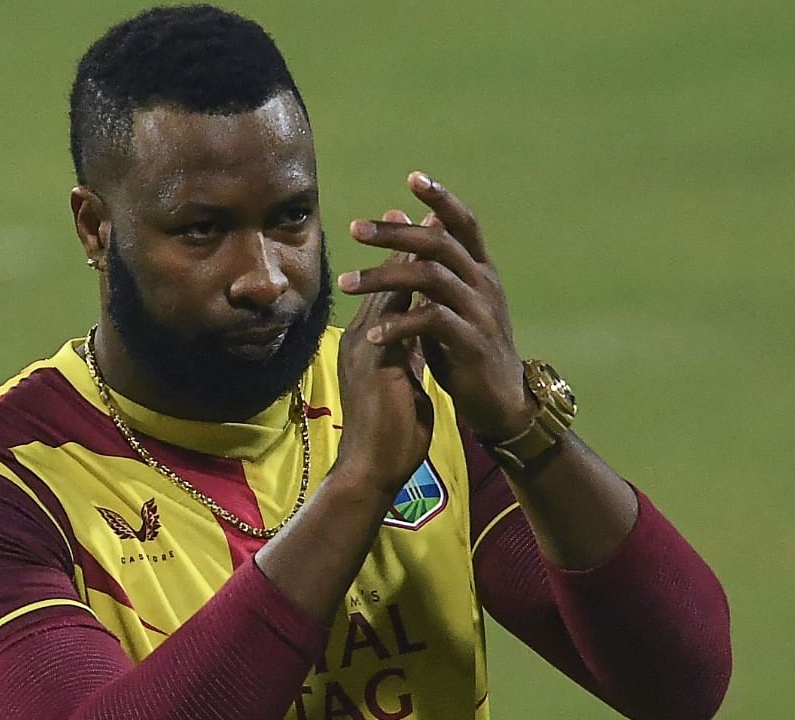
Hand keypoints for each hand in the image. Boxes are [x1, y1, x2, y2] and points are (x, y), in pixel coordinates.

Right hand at [335, 236, 434, 496]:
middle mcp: (362, 340)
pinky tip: (432, 272)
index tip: (419, 234)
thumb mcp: (400, 389)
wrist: (370, 471)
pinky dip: (413, 292)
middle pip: (386, 282)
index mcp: (369, 348)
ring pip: (389, 292)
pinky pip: (396, 317)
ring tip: (429, 228)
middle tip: (420, 212)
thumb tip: (418, 342)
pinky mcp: (377, 362)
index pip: (388, 294)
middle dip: (405, 247)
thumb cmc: (387, 438)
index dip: (403, 263)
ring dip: (410, 259)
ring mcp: (367, 349)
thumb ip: (406, 361)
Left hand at [338, 172, 534, 439]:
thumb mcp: (450, 300)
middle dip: (395, 233)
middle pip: (439, 243)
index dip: (441, 198)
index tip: (413, 177)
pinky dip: (398, 325)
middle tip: (355, 229)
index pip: (464, 223)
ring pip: (430, 278)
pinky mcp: (471, 344)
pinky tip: (371, 333)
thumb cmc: (467, 346)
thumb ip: (431, 262)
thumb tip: (408, 216)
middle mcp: (484, 284)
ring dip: (383, 277)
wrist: (500, 401)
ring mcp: (480, 312)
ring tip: (346, 283)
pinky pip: (431, 323)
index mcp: (480, 270)